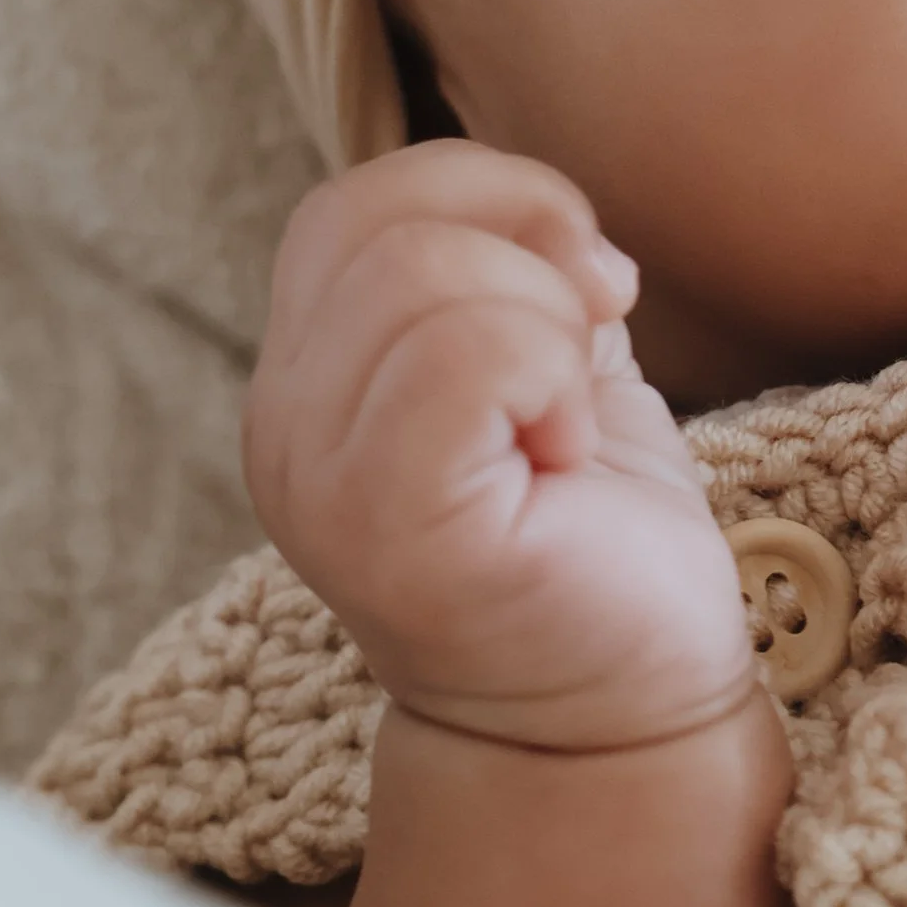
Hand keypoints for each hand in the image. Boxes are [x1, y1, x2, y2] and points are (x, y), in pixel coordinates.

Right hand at [244, 141, 757, 754]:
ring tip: (567, 425)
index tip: (583, 283)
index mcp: (307, 376)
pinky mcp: (392, 532)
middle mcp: (283, 428)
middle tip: (587, 360)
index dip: (488, 198)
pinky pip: (463, 359)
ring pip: (423, 278)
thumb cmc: (588, 528)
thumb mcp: (538, 357)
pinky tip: (567, 458)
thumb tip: (540, 209)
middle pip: (389, 228)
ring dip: (548, 326)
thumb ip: (500, 267)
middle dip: (533, 258)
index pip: (353, 204)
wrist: (623, 708)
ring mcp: (322, 486)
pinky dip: (552, 379)